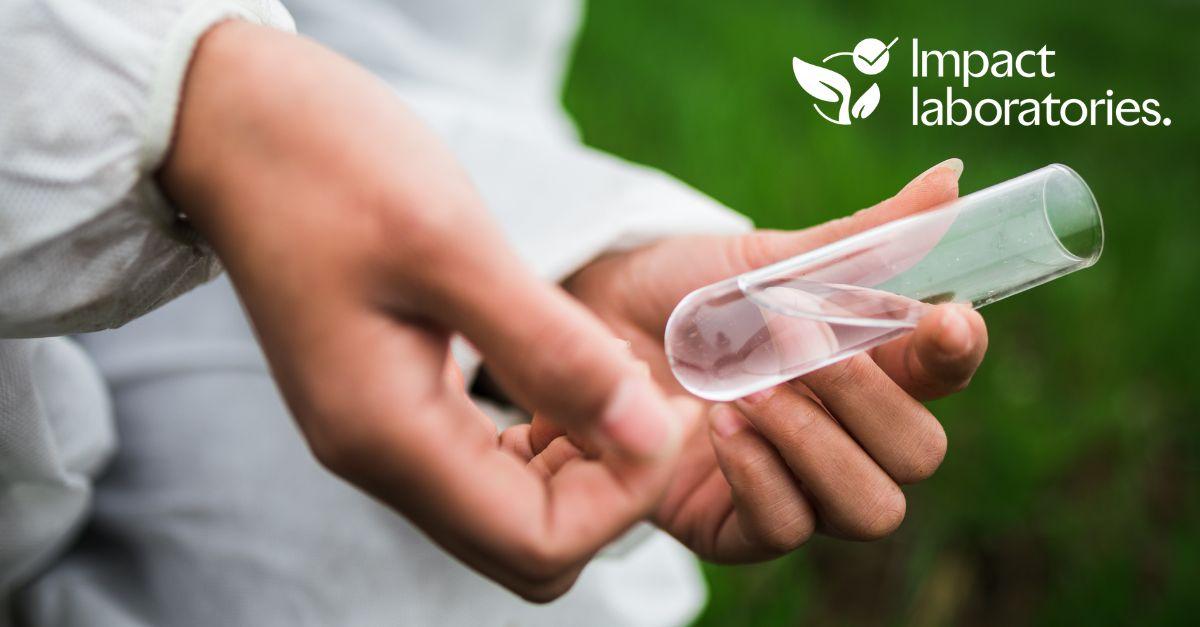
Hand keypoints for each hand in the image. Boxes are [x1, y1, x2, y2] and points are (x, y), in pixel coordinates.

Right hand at [159, 22, 687, 599]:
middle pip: (528, 547)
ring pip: (512, 510)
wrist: (234, 125)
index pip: (539, 544)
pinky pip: (487, 462)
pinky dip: (547, 435)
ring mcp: (379, 434)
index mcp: (388, 436)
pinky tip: (572, 370)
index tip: (668, 406)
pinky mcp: (388, 400)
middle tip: (654, 398)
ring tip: (623, 379)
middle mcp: (379, 457)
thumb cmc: (328, 164)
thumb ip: (552, 349)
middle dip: (612, 488)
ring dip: (584, 463)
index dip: (626, 492)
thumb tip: (646, 433)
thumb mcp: (452, 245)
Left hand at [555, 160, 987, 561]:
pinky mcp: (733, 525)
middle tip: (803, 349)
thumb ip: (859, 240)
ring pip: (868, 508)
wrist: (589, 320)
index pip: (944, 375)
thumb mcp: (765, 258)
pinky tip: (716, 426)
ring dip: (817, 445)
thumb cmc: (682, 290)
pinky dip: (760, 475)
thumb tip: (952, 178)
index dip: (956, 353)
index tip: (942, 319)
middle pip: (918, 455)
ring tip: (750, 390)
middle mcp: (842, 434)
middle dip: (869, 401)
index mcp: (866, 365)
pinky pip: (784, 528)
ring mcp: (794, 484)